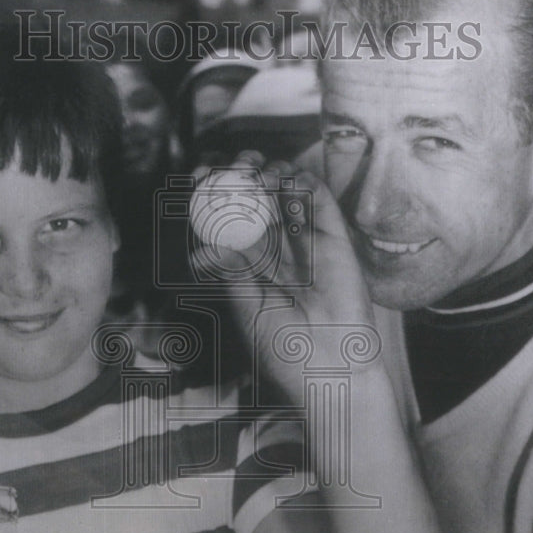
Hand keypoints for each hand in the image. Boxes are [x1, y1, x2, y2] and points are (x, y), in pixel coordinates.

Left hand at [191, 151, 375, 403]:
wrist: (328, 367)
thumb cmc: (282, 348)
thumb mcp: (246, 307)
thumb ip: (229, 271)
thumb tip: (201, 245)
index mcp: (249, 262)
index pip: (229, 216)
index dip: (214, 193)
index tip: (199, 175)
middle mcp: (276, 246)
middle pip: (256, 195)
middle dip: (240, 173)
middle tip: (230, 166)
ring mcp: (305, 239)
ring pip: (287, 189)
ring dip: (269, 172)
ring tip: (256, 174)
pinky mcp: (333, 236)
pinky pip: (318, 197)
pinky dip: (300, 181)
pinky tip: (282, 183)